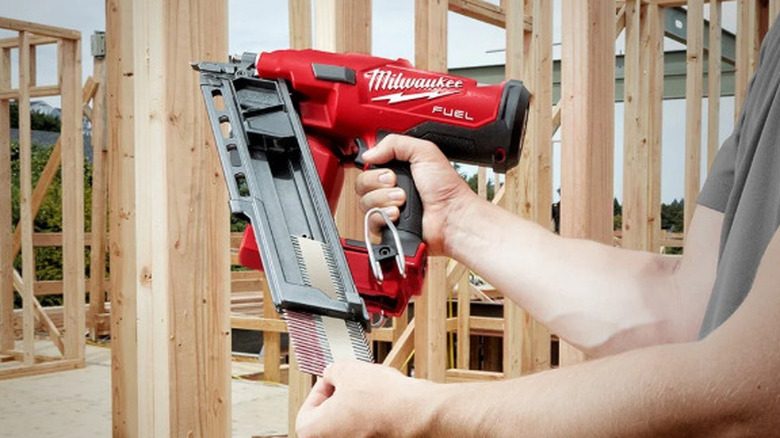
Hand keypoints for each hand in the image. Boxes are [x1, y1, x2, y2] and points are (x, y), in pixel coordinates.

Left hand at [295, 360, 437, 437]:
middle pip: (328, 420)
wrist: (417, 415)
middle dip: (339, 400)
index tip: (333, 379)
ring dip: (355, 410)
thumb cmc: (383, 400)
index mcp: (313, 432)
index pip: (309, 408)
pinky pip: (365, 432)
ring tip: (370, 394)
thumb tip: (333, 373)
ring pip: (348, 427)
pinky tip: (381, 407)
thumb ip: (332, 371)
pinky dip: (370, 421)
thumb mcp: (349, 370)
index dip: (322, 388)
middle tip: (351, 384)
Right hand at [356, 134, 476, 254]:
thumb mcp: (424, 152)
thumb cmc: (446, 188)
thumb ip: (395, 143)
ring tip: (402, 200)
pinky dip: (382, 216)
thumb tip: (369, 152)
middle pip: (362, 183)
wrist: (451, 216)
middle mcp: (390, 188)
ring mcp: (387, 207)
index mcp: (397, 169)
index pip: (369, 165)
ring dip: (383, 199)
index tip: (386, 168)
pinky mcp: (387, 226)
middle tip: (395, 182)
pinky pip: (369, 221)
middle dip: (378, 182)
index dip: (373, 166)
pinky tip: (397, 214)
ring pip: (364, 202)